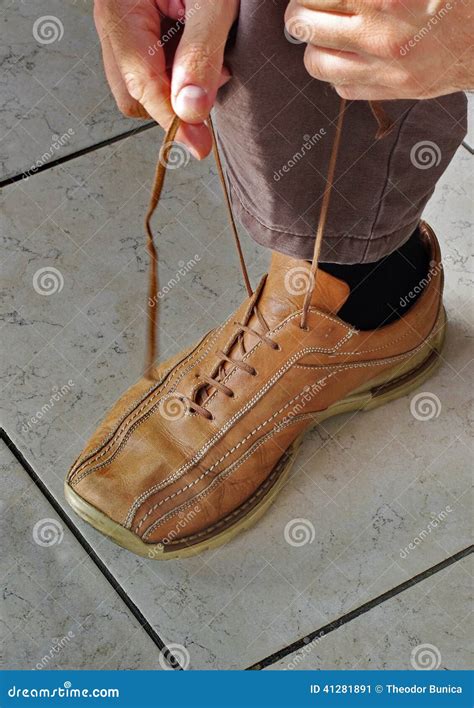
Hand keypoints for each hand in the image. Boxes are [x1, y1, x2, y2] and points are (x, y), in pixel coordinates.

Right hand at [94, 0, 238, 157]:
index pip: (140, 83)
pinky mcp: (141, 32)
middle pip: (134, 95)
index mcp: (120, 10)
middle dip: (174, 103)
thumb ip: (200, 51)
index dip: (172, 120)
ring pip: (144, 88)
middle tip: (214, 81)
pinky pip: (154, 71)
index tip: (199, 145)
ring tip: (213, 58)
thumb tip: (191, 111)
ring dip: (180, 90)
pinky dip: (181, 75)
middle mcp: (114, 22)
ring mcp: (124, 29)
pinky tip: (202, 53)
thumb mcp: (211, 1)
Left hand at [284, 0, 473, 99]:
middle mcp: (379, 33)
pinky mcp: (390, 92)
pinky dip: (337, 71)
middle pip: (302, 23)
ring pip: (313, 61)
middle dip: (300, 10)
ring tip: (325, 31)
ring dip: (313, 43)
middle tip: (308, 5)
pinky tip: (349, 54)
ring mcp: (383, 67)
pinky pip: (340, 87)